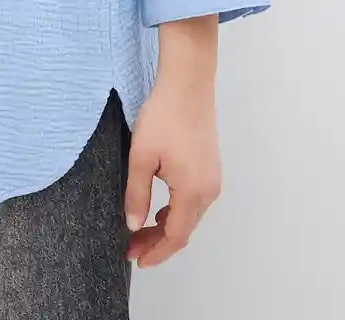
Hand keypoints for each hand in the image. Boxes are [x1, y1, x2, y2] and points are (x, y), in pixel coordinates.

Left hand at [124, 75, 221, 268]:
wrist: (188, 84)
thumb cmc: (163, 116)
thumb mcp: (141, 156)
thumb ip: (136, 194)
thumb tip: (133, 225)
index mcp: (192, 192)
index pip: (175, 236)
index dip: (156, 251)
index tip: (136, 260)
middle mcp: (209, 190)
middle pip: (184, 229)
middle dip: (158, 242)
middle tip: (131, 247)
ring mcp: (213, 178)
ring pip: (190, 215)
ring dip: (167, 226)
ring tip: (140, 230)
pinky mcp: (210, 167)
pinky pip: (194, 200)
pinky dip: (176, 210)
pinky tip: (159, 208)